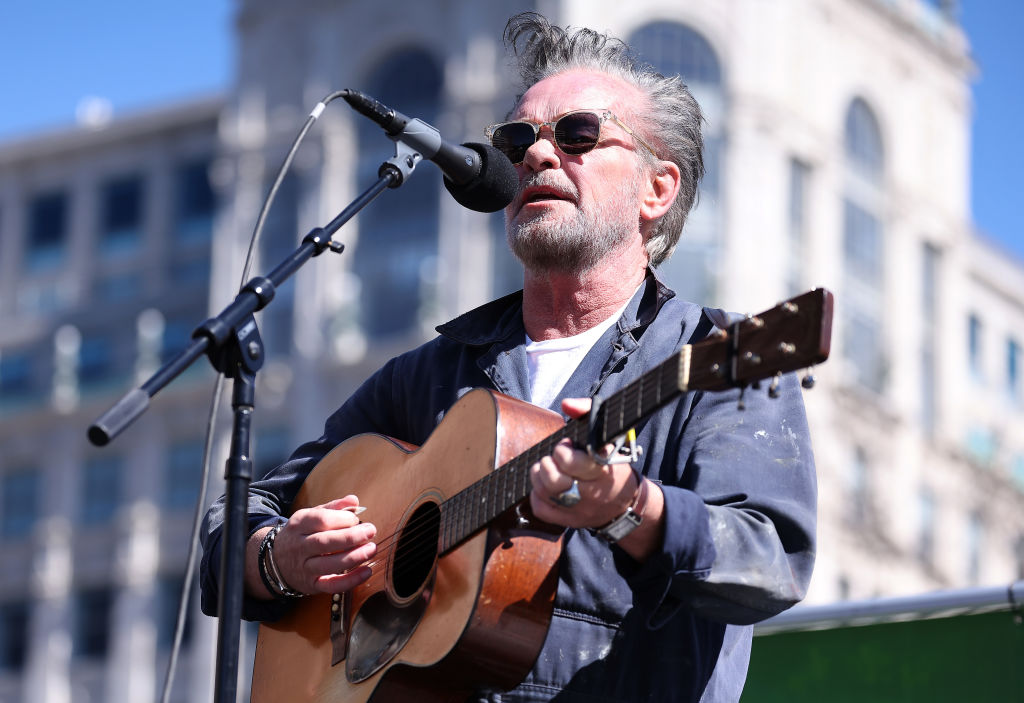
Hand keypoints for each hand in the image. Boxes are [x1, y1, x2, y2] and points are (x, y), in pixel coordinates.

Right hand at [260, 494, 376, 595]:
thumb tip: (354, 500)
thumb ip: (334, 507)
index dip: (342, 519)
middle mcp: (300, 546)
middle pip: (325, 542)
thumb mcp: (311, 516)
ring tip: (371, 548)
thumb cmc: (302, 535)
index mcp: (299, 524)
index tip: (356, 519)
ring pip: (329, 564)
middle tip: (370, 530)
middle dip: (351, 537)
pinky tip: (367, 571)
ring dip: (354, 557)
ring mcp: (305, 567)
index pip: (321, 520)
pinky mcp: (312, 585)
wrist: (276, 561)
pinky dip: (351, 580)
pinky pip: (332, 585)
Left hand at [528, 398, 638, 529]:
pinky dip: (537, 494)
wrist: (624, 504)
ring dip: (540, 476)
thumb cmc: (612, 464)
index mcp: (604, 470)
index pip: (576, 463)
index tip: (566, 446)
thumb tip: (567, 404)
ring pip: (545, 493)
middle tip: (554, 458)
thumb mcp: (610, 436)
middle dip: (548, 464)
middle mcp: (592, 493)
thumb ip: (589, 412)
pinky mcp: (568, 521)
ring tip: (548, 468)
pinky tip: (546, 486)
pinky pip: (540, 508)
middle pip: (556, 481)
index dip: (564, 452)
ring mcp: (579, 509)